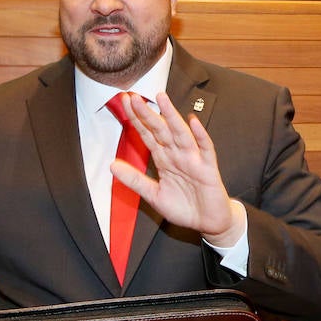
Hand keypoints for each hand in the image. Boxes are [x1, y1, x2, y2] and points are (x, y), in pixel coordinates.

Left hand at [111, 92, 240, 245]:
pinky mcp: (208, 168)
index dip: (136, 120)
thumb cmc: (185, 207)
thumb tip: (112, 166)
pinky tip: (193, 122)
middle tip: (134, 97)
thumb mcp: (154, 195)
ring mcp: (193, 160)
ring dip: (171, 116)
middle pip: (160, 130)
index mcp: (164, 159)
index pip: (148, 135)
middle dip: (147, 114)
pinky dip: (200, 136)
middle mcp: (178, 155)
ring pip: (181, 134)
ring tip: (161, 99)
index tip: (125, 103)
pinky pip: (205, 149)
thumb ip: (135, 180)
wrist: (208, 222)